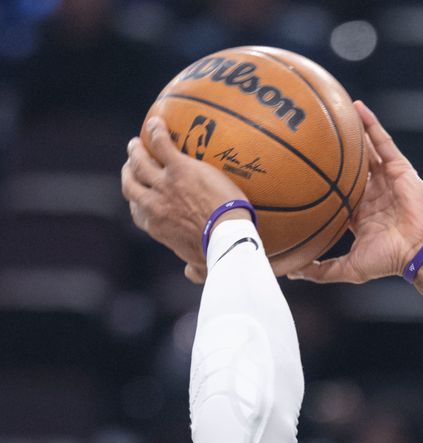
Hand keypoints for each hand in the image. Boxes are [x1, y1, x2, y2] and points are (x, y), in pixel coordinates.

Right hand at [122, 117, 246, 266]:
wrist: (227, 239)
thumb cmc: (218, 254)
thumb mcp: (202, 265)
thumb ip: (194, 268)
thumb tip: (191, 274)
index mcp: (156, 226)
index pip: (138, 211)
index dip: (136, 200)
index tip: (140, 195)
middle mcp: (153, 204)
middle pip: (131, 183)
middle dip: (129, 172)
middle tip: (133, 162)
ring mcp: (164, 185)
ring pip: (140, 162)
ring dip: (137, 150)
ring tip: (138, 142)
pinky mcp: (179, 169)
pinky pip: (161, 145)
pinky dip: (156, 133)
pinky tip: (157, 122)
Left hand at [287, 101, 422, 285]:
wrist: (420, 251)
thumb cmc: (389, 260)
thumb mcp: (349, 268)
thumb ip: (321, 270)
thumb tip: (292, 272)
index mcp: (361, 213)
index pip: (338, 191)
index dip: (322, 180)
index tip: (299, 168)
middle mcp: (373, 193)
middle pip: (350, 167)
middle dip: (334, 151)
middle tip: (310, 132)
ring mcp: (387, 179)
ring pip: (366, 150)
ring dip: (352, 131)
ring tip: (332, 110)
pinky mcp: (400, 169)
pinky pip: (384, 143)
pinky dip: (372, 125)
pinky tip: (357, 108)